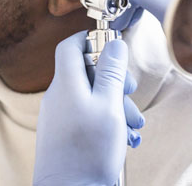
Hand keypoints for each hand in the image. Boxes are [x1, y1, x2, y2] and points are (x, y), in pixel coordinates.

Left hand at [33, 31, 144, 185]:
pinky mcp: (63, 133)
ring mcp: (59, 116)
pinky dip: (106, 119)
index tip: (111, 45)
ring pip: (90, 96)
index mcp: (66, 84)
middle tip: (131, 92)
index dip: (90, 39)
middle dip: (114, 79)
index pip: (70, 46)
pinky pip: (86, 115)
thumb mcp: (109, 105)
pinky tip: (123, 136)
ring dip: (115, 104)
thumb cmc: (89, 152)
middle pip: (86, 72)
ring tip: (133, 124)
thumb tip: (114, 43)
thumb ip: (111, 72)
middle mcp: (58, 97)